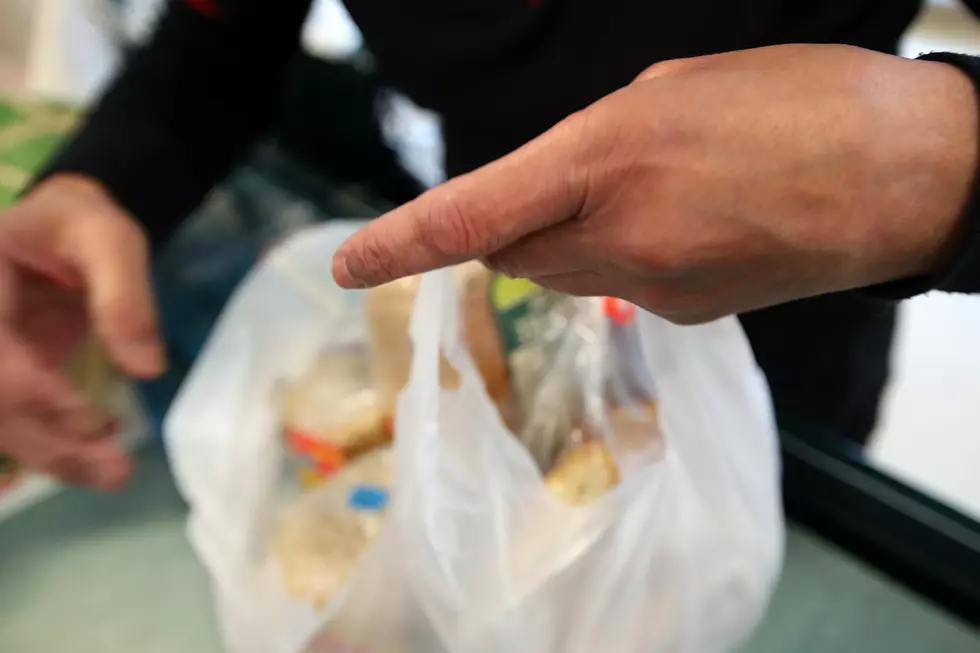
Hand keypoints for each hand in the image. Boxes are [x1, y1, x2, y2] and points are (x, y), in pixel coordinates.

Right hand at [0, 175, 164, 489]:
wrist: (59, 228)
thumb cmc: (80, 225)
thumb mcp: (109, 239)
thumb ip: (125, 296)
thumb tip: (146, 368)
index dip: (35, 396)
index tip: (94, 423)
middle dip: (47, 443)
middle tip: (115, 471)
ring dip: (47, 457)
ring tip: (112, 475)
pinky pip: (8, 419)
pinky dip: (34, 447)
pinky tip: (68, 466)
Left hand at [332, 45, 977, 322]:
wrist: (899, 176)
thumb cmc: (792, 106)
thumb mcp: (667, 94)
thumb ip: (589, 154)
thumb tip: (550, 200)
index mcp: (607, 157)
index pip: (473, 214)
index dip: (400, 242)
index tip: (348, 265)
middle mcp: (619, 236)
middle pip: (513, 250)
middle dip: (513, 223)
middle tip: (565, 179)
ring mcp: (653, 287)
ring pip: (563, 272)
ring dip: (571, 238)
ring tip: (649, 192)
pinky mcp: (684, 316)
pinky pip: (617, 289)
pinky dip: (622, 258)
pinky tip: (681, 225)